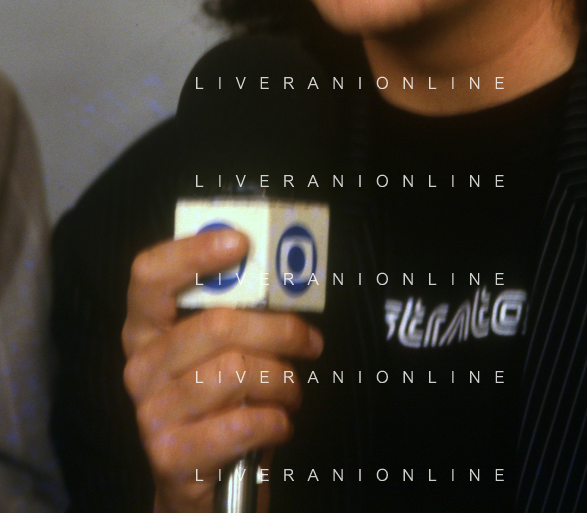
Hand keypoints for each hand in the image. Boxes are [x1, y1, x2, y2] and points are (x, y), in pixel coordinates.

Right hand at [123, 228, 323, 512]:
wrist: (196, 479)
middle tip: (309, 341)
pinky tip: (279, 423)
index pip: (150, 274)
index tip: (241, 243)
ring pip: (237, 372)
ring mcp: (150, 412)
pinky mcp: (170, 455)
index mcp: (145, 327)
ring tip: (291, 390)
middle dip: (278, 329)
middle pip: (216, 324)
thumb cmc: (216, 400)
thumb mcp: (218, 351)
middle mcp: (140, 365)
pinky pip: (242, 424)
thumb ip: (234, 311)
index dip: (193, 252)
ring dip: (282, 381)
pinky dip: (276, 422)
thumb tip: (282, 273)